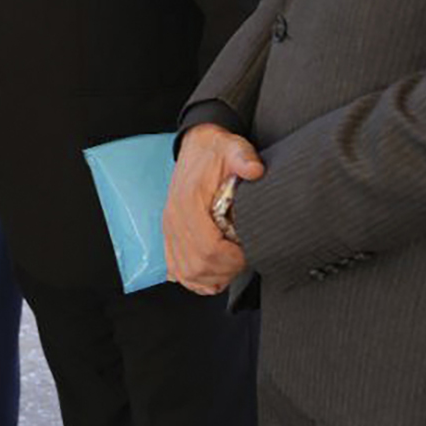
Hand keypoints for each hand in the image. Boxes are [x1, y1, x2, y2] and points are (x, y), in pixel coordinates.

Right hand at [165, 122, 264, 294]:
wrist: (196, 147)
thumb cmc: (215, 152)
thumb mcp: (233, 147)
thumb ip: (243, 157)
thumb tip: (255, 170)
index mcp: (189, 201)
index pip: (208, 247)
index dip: (231, 259)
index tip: (246, 253)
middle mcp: (175, 219)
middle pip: (197, 266)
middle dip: (225, 271)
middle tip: (243, 260)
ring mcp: (170, 229)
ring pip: (187, 273)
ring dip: (212, 278)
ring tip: (231, 267)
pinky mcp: (170, 235)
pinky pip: (177, 270)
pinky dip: (195, 279)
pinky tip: (213, 273)